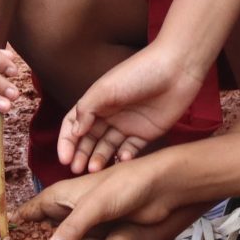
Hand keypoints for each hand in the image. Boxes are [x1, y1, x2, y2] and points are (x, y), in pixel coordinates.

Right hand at [15, 158, 179, 239]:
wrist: (162, 188)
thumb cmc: (126, 186)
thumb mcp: (94, 206)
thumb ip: (71, 230)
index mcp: (57, 196)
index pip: (25, 216)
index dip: (11, 234)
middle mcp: (66, 212)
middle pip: (41, 237)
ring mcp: (83, 227)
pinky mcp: (100, 238)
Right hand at [59, 43, 202, 174]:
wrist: (176, 70)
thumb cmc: (138, 73)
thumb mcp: (106, 88)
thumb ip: (87, 110)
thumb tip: (74, 132)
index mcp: (97, 101)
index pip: (74, 124)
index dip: (67, 141)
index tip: (64, 159)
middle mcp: (110, 114)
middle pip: (89, 139)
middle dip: (81, 154)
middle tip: (76, 169)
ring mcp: (128, 124)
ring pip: (108, 147)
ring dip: (99, 158)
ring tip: (94, 169)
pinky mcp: (146, 133)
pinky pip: (131, 149)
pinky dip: (124, 157)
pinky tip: (122, 158)